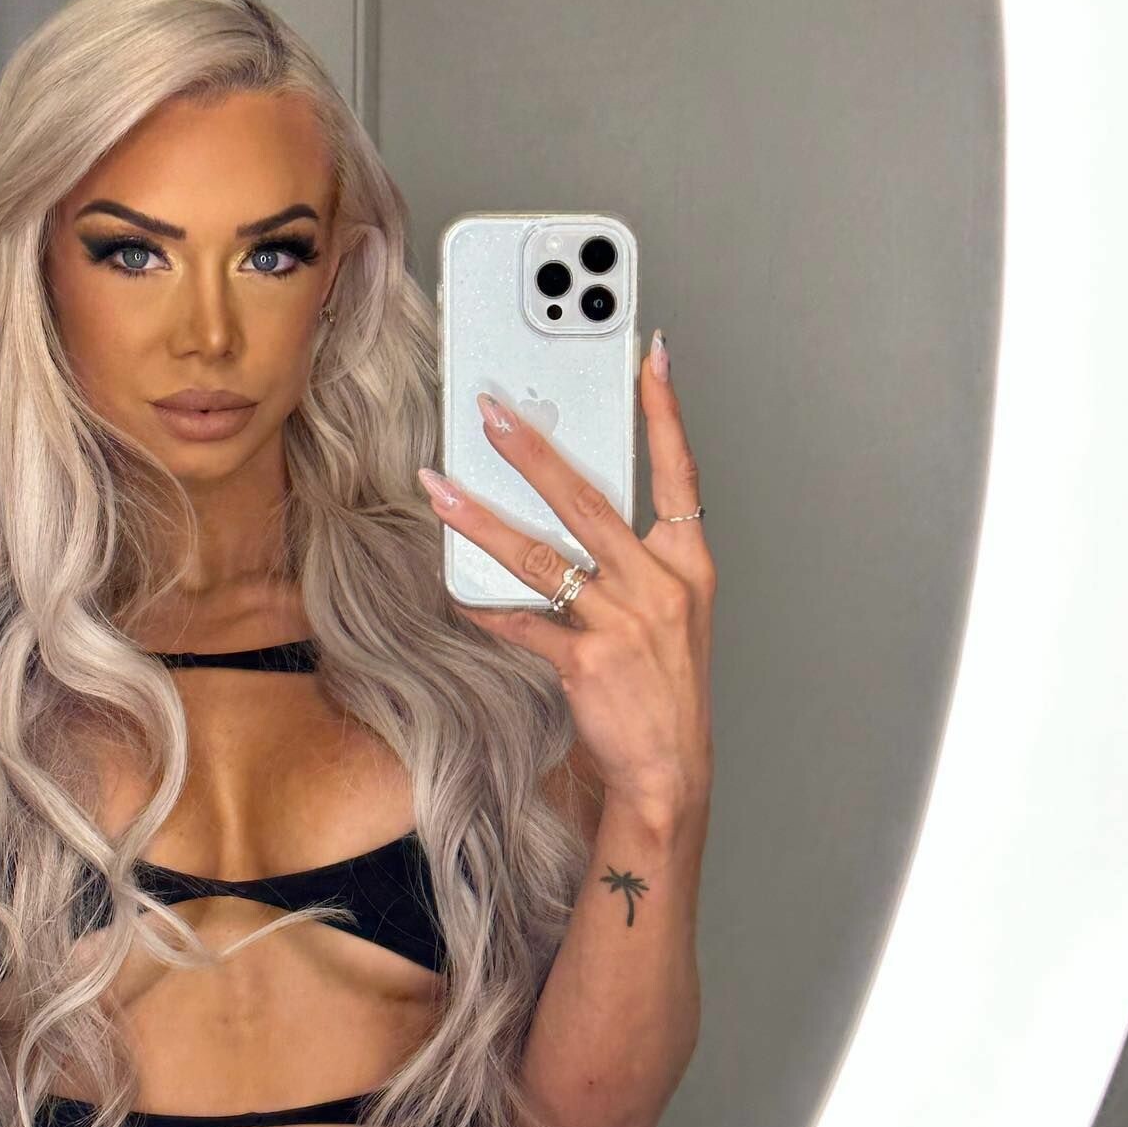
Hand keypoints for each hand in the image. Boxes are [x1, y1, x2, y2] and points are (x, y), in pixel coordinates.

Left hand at [416, 332, 714, 818]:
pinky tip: (457, 593)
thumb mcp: (671, 614)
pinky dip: (486, 609)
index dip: (665, 413)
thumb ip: (634, 561)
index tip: (650, 358)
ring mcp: (623, 623)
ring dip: (482, 521)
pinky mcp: (586, 662)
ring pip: (541, 556)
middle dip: (532, 453)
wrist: (669, 768)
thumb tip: (572, 513)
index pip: (679, 473)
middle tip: (491, 415)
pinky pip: (522, 623)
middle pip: (588, 501)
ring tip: (440, 491)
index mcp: (687, 565)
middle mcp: (659, 586)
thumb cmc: (664, 687)